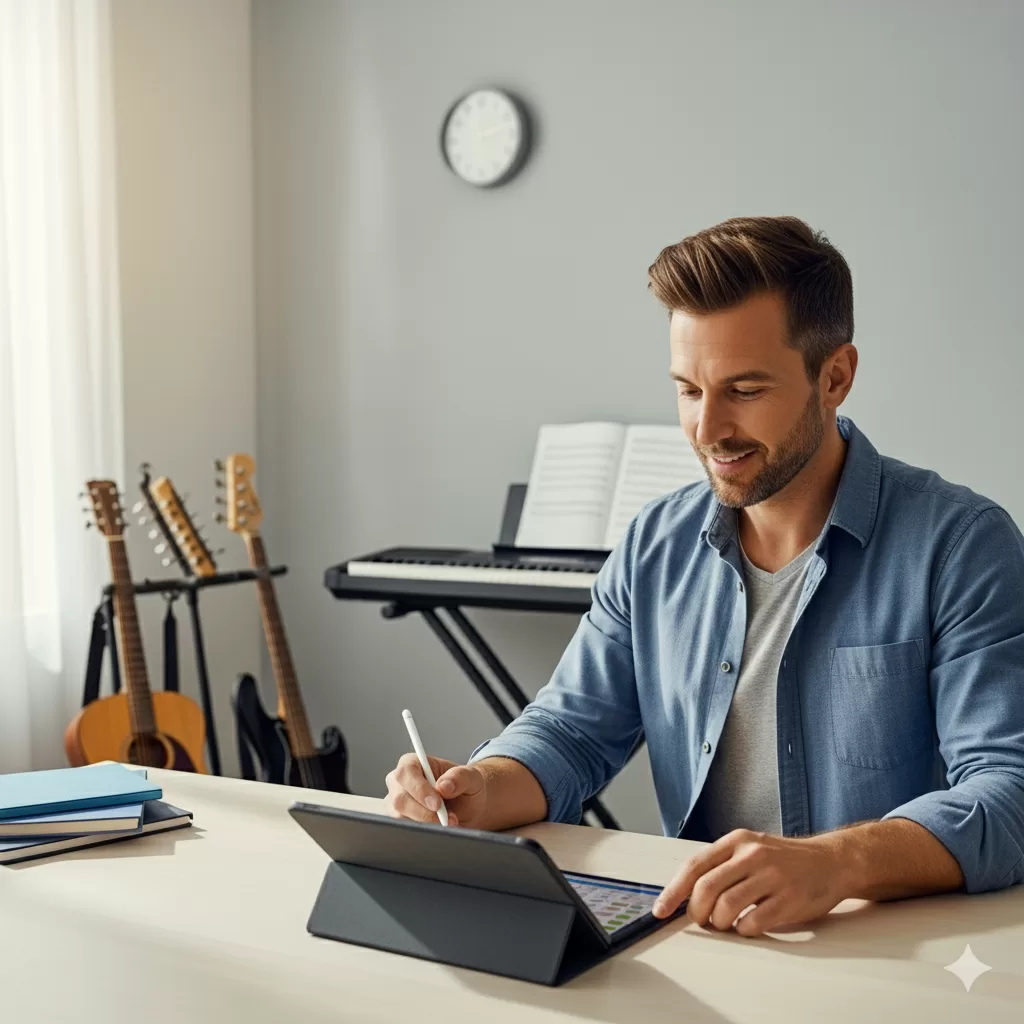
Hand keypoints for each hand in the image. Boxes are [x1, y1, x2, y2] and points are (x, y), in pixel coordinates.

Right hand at [384, 753, 488, 828]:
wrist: (469, 805)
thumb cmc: (465, 785)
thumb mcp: (471, 777)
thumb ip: (459, 777)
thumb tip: (443, 786)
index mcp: (413, 763)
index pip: (406, 772)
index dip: (419, 789)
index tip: (437, 804)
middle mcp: (399, 782)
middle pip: (399, 799)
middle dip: (424, 813)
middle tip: (446, 818)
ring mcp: (396, 802)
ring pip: (400, 817)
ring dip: (426, 823)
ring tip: (448, 821)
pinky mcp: (399, 820)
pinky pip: (404, 830)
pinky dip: (423, 831)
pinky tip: (438, 828)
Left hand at [651, 829, 847, 936]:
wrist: (831, 861)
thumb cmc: (784, 860)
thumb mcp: (750, 848)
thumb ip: (722, 865)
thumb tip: (685, 894)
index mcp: (736, 840)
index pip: (694, 866)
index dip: (674, 891)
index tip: (662, 910)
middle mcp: (752, 855)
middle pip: (706, 888)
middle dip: (696, 912)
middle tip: (701, 921)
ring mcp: (771, 877)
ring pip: (726, 907)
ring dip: (719, 924)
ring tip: (726, 924)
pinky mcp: (788, 900)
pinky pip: (752, 923)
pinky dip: (743, 930)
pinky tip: (748, 925)